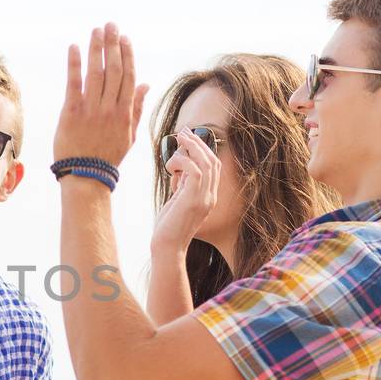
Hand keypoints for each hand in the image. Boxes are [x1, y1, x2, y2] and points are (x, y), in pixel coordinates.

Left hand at [53, 23, 149, 169]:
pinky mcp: (71, 113)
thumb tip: (147, 84)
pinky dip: (74, 64)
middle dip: (112, 45)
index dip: (127, 55)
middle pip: (114, 69)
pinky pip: (74, 83)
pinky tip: (74, 47)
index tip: (124, 38)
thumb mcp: (129, 135)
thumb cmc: (108, 156)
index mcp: (125, 112)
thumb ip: (138, 108)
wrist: (86, 177)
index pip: (129, 76)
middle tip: (110, 25)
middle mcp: (110, 108)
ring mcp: (91, 110)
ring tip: (95, 31)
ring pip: (96, 72)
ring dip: (96, 49)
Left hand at [151, 129, 220, 253]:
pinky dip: (183, 162)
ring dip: (191, 148)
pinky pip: (195, 171)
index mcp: (208, 196)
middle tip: (183, 131)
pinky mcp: (193, 200)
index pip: (213, 167)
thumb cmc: (168, 227)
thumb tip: (179, 169)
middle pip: (212, 161)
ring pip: (206, 163)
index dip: (203, 149)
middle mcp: (210, 196)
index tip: (188, 137)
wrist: (167, 248)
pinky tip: (171, 166)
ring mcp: (204, 199)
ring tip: (177, 140)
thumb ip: (181, 186)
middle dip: (198, 143)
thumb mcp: (176, 201)